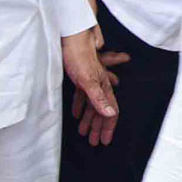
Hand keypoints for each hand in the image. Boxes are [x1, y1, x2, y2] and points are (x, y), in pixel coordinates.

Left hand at [63, 26, 119, 144]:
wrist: (70, 39)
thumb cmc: (79, 58)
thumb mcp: (88, 80)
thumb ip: (99, 98)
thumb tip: (110, 114)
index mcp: (104, 88)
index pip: (111, 112)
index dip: (109, 127)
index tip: (106, 141)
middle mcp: (100, 86)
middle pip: (102, 111)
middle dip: (99, 127)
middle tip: (95, 142)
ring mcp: (91, 82)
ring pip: (92, 105)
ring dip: (89, 120)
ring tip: (84, 133)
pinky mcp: (81, 79)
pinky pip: (83, 97)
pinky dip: (81, 107)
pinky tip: (76, 114)